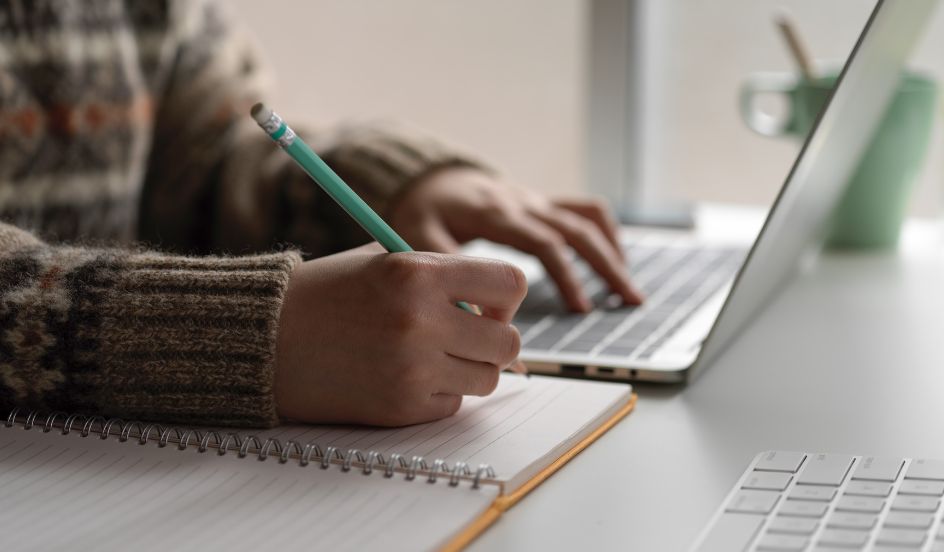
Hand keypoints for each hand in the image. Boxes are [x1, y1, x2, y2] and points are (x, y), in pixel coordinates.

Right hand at [274, 243, 526, 425]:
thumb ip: (443, 275)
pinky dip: (438, 393)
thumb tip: (497, 307)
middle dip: (493, 339)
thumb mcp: (384, 260)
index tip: (487, 304)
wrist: (265, 340)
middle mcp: (421, 321)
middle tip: (465, 335)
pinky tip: (404, 375)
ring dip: (469, 368)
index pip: (511, 283)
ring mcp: (413, 369)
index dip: (505, 296)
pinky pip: (452, 404)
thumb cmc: (326, 294)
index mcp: (419, 272)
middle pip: (508, 342)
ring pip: (487, 379)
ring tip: (432, 355)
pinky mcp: (401, 407)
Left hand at [389, 167, 642, 311]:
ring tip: (630, 292)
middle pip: (578, 230)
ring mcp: (536, 201)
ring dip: (613, 253)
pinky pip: (583, 209)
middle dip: (607, 267)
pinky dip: (605, 232)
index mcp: (497, 213)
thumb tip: (478, 328)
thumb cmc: (422, 212)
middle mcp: (523, 203)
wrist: (427, 178)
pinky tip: (616, 260)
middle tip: (629, 303)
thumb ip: (448, 280)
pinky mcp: (541, 204)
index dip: (567, 275)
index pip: (544, 243)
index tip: (581, 309)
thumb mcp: (421, 239)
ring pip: (587, 220)